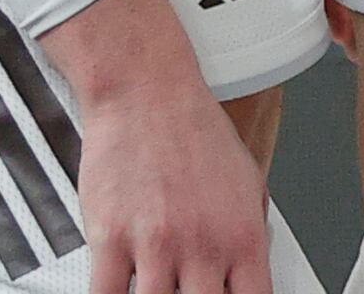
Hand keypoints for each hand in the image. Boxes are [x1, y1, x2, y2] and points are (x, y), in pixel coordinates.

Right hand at [46, 0, 275, 293]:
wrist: (146, 90)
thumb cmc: (193, 128)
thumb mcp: (248, 179)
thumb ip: (251, 231)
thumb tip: (253, 267)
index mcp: (242, 237)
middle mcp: (202, 246)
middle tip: (187, 290)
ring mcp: (155, 246)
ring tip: (158, 286)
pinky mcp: (110, 239)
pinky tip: (118, 290)